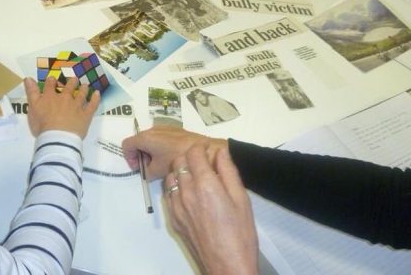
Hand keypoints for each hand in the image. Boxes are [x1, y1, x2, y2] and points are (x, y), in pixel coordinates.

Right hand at [24, 77, 99, 137]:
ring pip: (81, 94)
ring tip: (85, 85)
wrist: (58, 137)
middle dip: (71, 82)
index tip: (52, 79)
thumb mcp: (32, 108)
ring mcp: (77, 105)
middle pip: (68, 87)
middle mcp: (64, 98)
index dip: (51, 81)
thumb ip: (31, 92)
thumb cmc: (42, 125)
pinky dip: (95, 98)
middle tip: (74, 79)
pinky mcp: (86, 114)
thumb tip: (28, 78)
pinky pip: (92, 104)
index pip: (50, 86)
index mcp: (50, 97)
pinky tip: (97, 93)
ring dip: (83, 89)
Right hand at [122, 126, 223, 179]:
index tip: (139, 168)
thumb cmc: (178, 159)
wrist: (204, 149)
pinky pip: (160, 137)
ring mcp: (164, 127)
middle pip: (137, 141)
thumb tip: (147, 170)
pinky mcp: (174, 129)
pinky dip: (159, 146)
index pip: (127, 145)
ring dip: (150, 151)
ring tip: (160, 163)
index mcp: (145, 138)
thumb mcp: (158, 171)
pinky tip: (170, 157)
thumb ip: (146, 172)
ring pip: (149, 139)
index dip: (129, 158)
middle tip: (149, 167)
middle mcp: (152, 129)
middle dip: (140, 155)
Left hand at [164, 145, 258, 274]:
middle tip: (204, 164)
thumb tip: (220, 152)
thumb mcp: (241, 198)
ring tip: (196, 179)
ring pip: (171, 177)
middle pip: (179, 162)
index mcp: (206, 185)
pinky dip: (176, 188)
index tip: (209, 152)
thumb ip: (229, 171)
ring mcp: (177, 207)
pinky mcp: (174, 219)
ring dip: (181, 172)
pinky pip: (168, 194)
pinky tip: (190, 195)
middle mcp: (187, 193)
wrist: (227, 266)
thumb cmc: (240, 235)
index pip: (194, 153)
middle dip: (190, 158)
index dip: (201, 148)